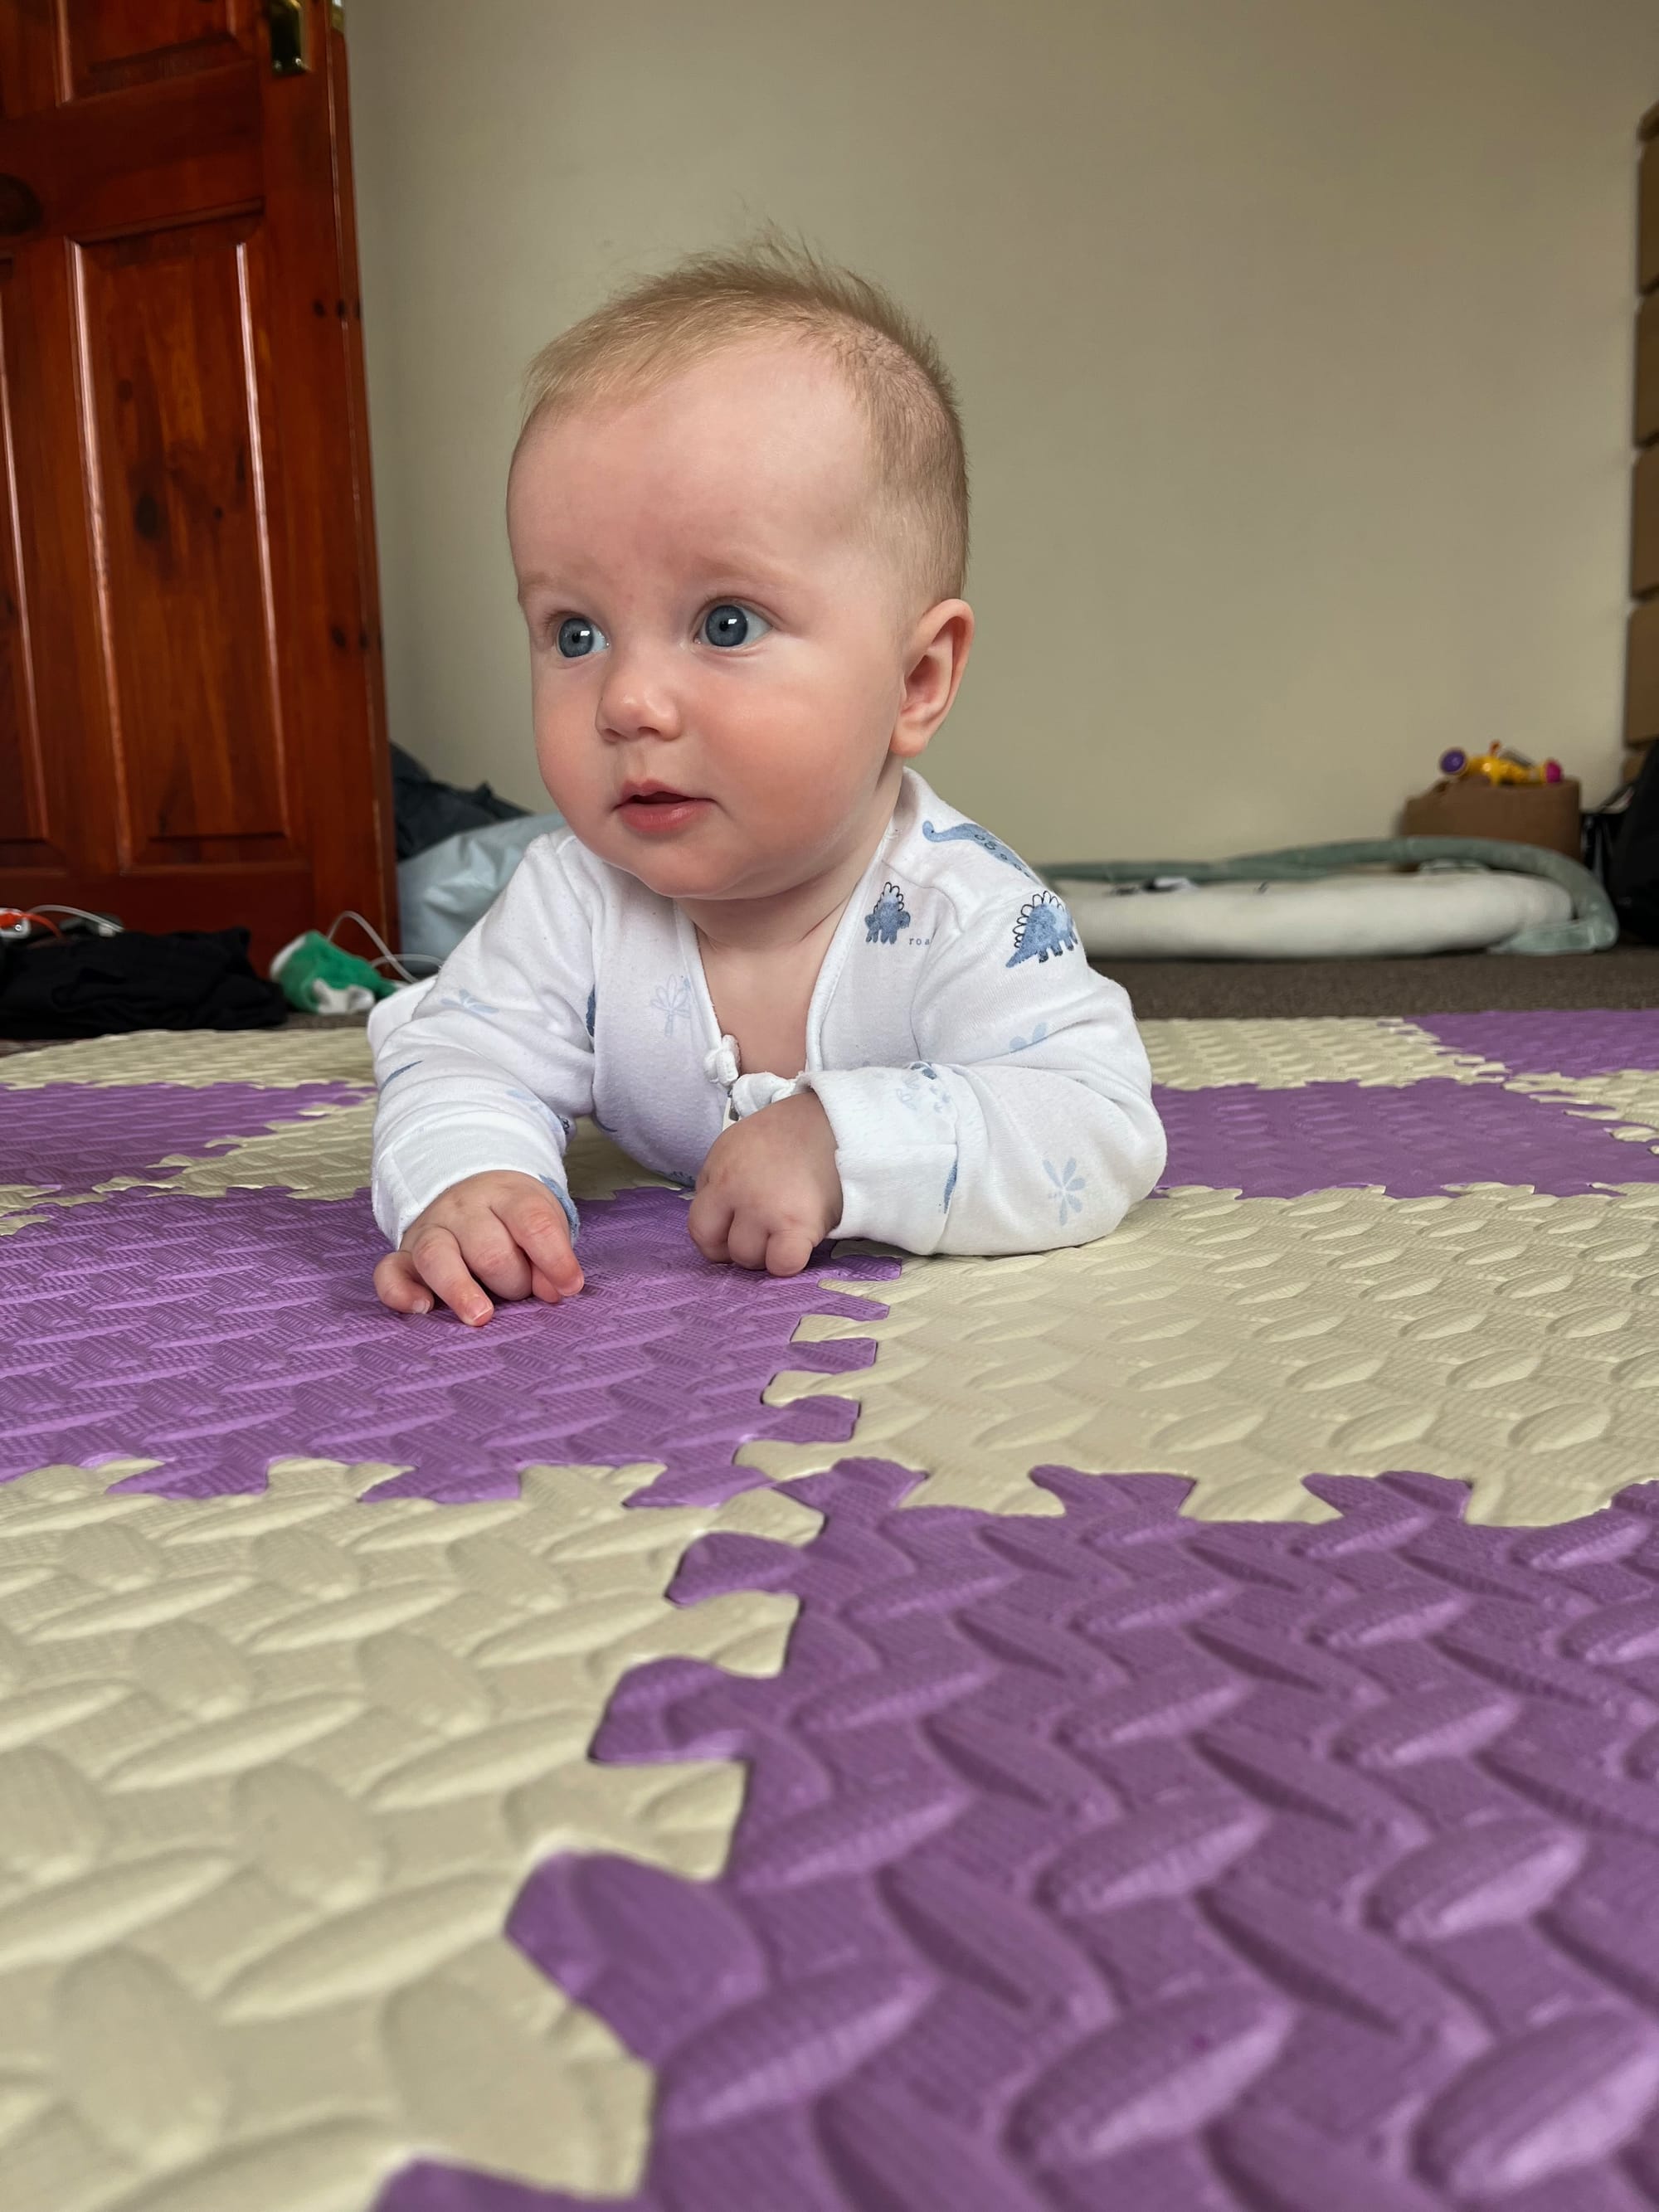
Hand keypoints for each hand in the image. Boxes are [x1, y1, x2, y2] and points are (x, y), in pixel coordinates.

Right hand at [374, 1170, 581, 1325]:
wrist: (468, 1186)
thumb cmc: (513, 1219)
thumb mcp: (540, 1224)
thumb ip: (550, 1257)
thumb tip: (555, 1291)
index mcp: (507, 1196)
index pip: (531, 1223)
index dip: (554, 1258)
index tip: (570, 1287)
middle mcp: (464, 1209)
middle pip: (488, 1249)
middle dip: (512, 1281)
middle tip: (520, 1294)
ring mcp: (430, 1230)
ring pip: (437, 1256)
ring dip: (460, 1289)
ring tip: (481, 1317)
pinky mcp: (403, 1255)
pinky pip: (390, 1272)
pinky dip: (400, 1292)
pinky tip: (421, 1309)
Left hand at [688, 1090, 842, 1277]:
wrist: (833, 1121)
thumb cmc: (786, 1137)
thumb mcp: (735, 1147)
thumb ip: (718, 1183)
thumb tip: (719, 1224)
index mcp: (719, 1172)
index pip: (699, 1227)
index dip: (717, 1238)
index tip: (737, 1233)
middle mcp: (736, 1191)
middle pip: (718, 1247)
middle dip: (739, 1248)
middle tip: (763, 1233)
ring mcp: (767, 1209)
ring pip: (749, 1258)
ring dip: (765, 1254)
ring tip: (785, 1232)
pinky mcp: (800, 1223)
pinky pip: (782, 1263)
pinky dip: (787, 1262)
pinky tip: (799, 1245)